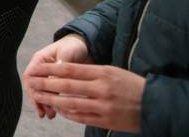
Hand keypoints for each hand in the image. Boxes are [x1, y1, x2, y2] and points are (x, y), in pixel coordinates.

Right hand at [23, 34, 91, 118]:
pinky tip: (57, 112)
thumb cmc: (74, 46)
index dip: (33, 89)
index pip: (30, 76)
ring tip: (50, 115)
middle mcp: (41, 69)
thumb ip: (60, 66)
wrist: (84, 46)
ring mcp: (48, 77)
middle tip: (45, 112)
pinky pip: (51, 95)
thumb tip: (53, 82)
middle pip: (33, 87)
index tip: (39, 99)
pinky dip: (53, 103)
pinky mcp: (56, 84)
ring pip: (41, 93)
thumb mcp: (67, 53)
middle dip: (38, 100)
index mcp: (40, 60)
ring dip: (45, 104)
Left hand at [26, 62, 144, 132]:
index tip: (38, 68)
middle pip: (67, 86)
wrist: (156, 105)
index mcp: (103, 72)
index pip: (70, 69)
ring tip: (39, 97)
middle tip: (32, 82)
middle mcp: (102, 88)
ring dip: (52, 100)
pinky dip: (68, 113)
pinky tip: (58, 110)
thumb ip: (91, 72)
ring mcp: (103, 106)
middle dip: (46, 84)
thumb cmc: (132, 85)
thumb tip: (65, 71)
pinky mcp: (106, 120)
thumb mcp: (113, 71)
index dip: (51, 69)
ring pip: (71, 103)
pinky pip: (81, 117)